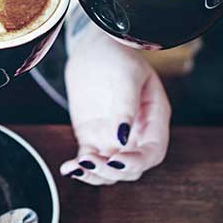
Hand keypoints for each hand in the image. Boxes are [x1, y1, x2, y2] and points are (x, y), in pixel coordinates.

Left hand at [59, 27, 170, 184]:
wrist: (92, 47)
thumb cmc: (117, 55)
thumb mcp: (126, 75)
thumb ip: (126, 106)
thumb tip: (123, 138)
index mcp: (154, 119)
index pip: (152, 152)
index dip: (137, 162)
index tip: (118, 160)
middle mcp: (136, 134)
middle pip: (131, 168)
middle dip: (112, 171)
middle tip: (92, 161)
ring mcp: (113, 138)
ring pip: (109, 171)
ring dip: (95, 175)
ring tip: (77, 166)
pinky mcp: (92, 137)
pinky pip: (89, 160)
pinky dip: (80, 168)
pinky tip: (68, 168)